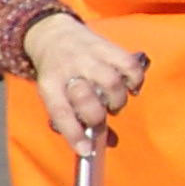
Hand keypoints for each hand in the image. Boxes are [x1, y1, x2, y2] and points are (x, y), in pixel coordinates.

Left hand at [22, 14, 147, 144]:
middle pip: (87, 97)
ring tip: (114, 104)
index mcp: (49, 85)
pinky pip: (128, 64)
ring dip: (117, 100)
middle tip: (101, 118)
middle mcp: (68, 69)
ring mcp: (88, 56)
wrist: (51, 34)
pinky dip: (135, 80)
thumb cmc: (57, 74)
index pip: (61, 113)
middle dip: (97, 115)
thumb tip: (106, 144)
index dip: (74, 134)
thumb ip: (79, 120)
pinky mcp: (106, 46)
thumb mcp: (56, 95)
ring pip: (111, 81)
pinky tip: (131, 87)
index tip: (87, 150)